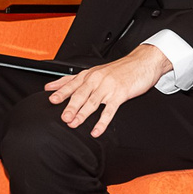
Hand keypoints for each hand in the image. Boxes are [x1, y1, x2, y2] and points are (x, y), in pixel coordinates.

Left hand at [43, 44, 170, 136]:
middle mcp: (96, 79)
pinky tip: (96, 130)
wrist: (142, 62)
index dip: (60, 90)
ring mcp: (108, 87)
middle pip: (80, 93)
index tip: (50, 97)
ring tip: (73, 123)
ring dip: (82, 114)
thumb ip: (78, 80)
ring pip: (92, 102)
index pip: (72, 82)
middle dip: (69, 106)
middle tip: (62, 116)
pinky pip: (109, 110)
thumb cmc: (120, 69)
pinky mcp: (120, 94)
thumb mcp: (98, 71)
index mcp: (90, 74)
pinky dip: (101, 122)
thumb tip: (57, 86)